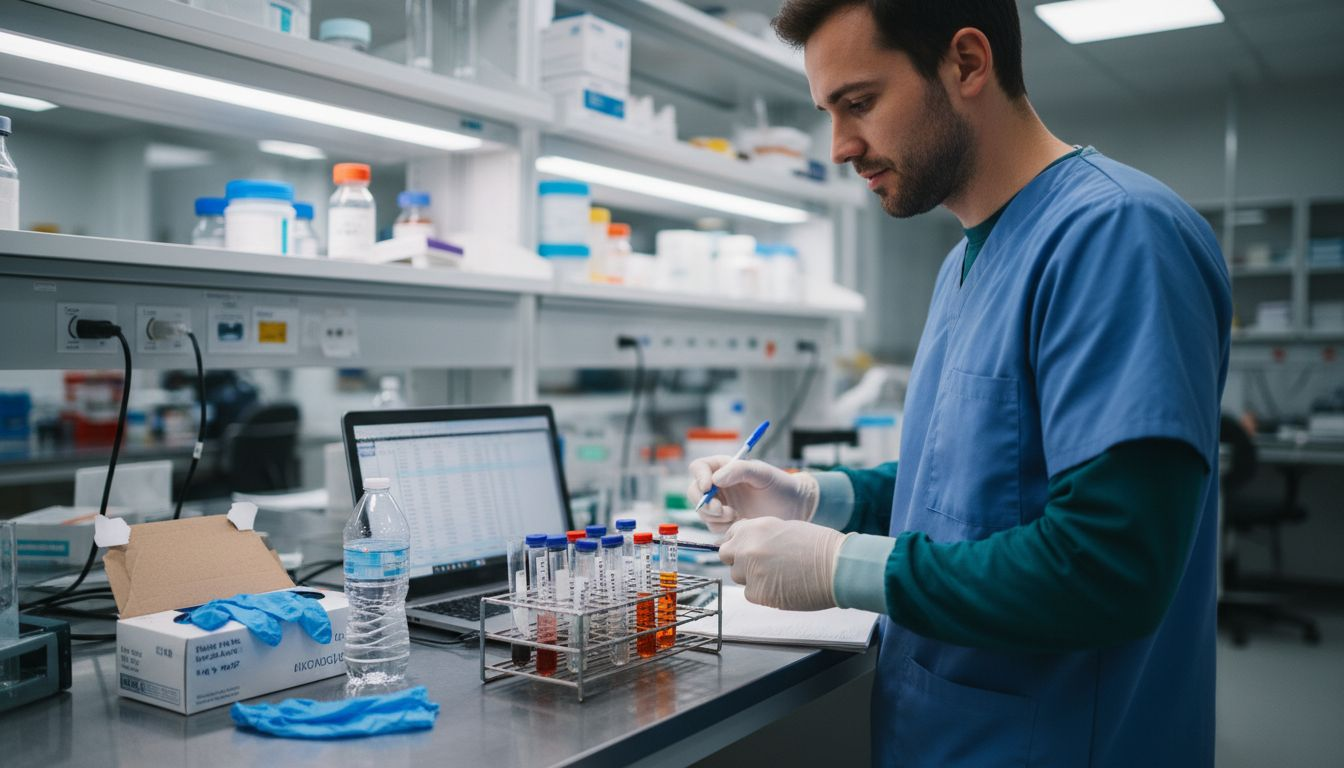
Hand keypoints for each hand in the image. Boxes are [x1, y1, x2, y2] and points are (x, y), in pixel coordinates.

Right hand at [688, 456, 819, 533]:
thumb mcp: (762, 473)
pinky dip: (723, 527)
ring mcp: (721, 504)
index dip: (699, 477)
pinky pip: (713, 527)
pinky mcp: (726, 523)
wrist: (794, 509)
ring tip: (737, 516)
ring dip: (715, 517)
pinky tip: (740, 524)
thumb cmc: (780, 486)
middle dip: (704, 503)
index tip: (708, 487)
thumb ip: (740, 470)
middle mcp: (719, 486)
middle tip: (721, 510)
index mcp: (724, 468)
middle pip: (694, 492)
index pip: (699, 468)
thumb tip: (716, 478)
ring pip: (702, 512)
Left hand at [718, 517, 847, 610]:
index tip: (746, 549)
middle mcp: (747, 548)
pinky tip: (782, 586)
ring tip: (778, 574)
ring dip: (751, 577)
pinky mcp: (758, 593)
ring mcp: (750, 571)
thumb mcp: (783, 528)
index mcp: (753, 528)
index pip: (729, 535)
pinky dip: (763, 592)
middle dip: (739, 560)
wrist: (836, 565)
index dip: (738, 543)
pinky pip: (750, 594)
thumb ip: (760, 535)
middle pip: (726, 556)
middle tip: (760, 564)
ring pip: (738, 577)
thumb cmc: (818, 546)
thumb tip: (746, 544)